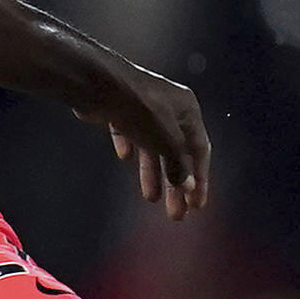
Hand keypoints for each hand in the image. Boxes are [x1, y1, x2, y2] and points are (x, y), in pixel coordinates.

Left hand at [79, 63, 211, 220]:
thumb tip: (189, 187)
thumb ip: (178, 165)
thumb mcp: (166, 140)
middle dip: (175, 184)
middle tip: (175, 213)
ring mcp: (143, 107)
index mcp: (187, 110)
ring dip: (153, 173)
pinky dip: (130, 146)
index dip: (200, 179)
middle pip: (176, 153)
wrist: (98, 85)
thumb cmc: (139, 109)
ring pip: (153, 147)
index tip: (196, 205)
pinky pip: (128, 132)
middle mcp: (169, 107)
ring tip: (151, 198)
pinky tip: (124, 158)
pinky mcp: (119, 109)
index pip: (200, 150)